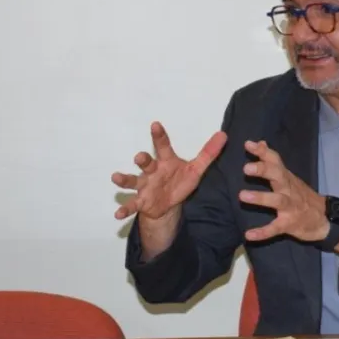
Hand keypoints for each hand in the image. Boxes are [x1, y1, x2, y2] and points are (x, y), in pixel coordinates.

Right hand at [112, 122, 227, 220]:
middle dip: (142, 159)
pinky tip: (118, 214)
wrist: (167, 204)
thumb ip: (208, 153)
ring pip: (133, 180)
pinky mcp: (141, 201)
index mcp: (166, 161)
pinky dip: (124, 209)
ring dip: (124, 179)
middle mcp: (152, 171)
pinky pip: (131, 205)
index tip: (155, 124)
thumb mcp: (196, 169)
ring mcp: (145, 186)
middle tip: (139, 157)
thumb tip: (223, 135)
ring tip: (115, 177)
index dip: (159, 135)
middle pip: (146, 163)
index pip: (163, 146)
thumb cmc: (179, 181)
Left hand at [239, 140, 328, 242]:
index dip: (263, 152)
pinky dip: (263, 232)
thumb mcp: (289, 177)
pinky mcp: (290, 224)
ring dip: (261, 197)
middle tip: (246, 168)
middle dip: (263, 171)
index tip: (248, 144)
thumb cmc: (302, 197)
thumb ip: (273, 162)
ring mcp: (290, 207)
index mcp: (287, 178)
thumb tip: (260, 142)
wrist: (325, 219)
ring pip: (277, 200)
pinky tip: (249, 234)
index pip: (276, 161)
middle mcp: (289, 190)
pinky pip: (275, 228)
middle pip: (278, 176)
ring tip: (243, 196)